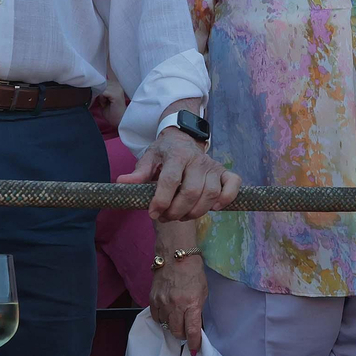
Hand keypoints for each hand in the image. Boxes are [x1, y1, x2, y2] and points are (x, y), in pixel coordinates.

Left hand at [118, 125, 239, 220]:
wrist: (183, 138)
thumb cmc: (164, 153)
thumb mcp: (149, 158)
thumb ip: (138, 173)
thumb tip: (122, 182)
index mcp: (177, 154)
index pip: (170, 180)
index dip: (161, 200)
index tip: (152, 213)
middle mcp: (198, 159)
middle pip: (191, 192)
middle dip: (176, 211)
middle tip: (166, 217)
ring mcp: (213, 166)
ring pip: (210, 195)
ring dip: (195, 212)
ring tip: (181, 215)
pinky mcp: (225, 172)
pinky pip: (233, 186)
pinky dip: (226, 199)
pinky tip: (214, 208)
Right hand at [149, 254, 206, 353]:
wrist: (175, 254)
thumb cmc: (193, 272)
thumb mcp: (203, 292)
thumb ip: (198, 309)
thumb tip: (195, 325)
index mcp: (192, 303)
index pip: (191, 331)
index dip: (193, 343)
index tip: (194, 350)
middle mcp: (176, 305)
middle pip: (176, 331)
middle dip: (182, 335)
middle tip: (186, 332)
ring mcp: (162, 302)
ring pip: (165, 325)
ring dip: (172, 326)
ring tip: (177, 321)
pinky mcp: (152, 298)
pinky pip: (156, 317)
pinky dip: (162, 319)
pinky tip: (167, 315)